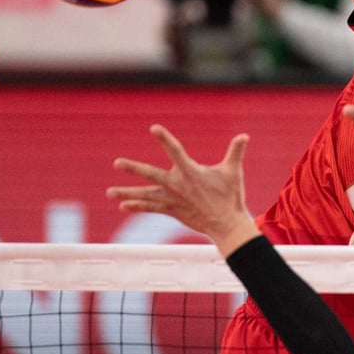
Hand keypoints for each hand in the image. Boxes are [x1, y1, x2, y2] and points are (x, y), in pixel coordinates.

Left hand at [107, 125, 259, 256]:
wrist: (227, 225)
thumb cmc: (231, 196)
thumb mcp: (234, 172)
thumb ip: (236, 152)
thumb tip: (244, 136)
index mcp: (191, 172)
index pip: (175, 151)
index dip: (164, 139)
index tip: (154, 128)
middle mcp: (178, 185)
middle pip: (151, 174)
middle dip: (134, 168)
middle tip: (117, 163)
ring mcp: (173, 199)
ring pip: (146, 195)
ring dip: (127, 193)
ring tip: (109, 193)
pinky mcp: (172, 210)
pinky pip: (151, 208)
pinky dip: (137, 206)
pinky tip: (123, 205)